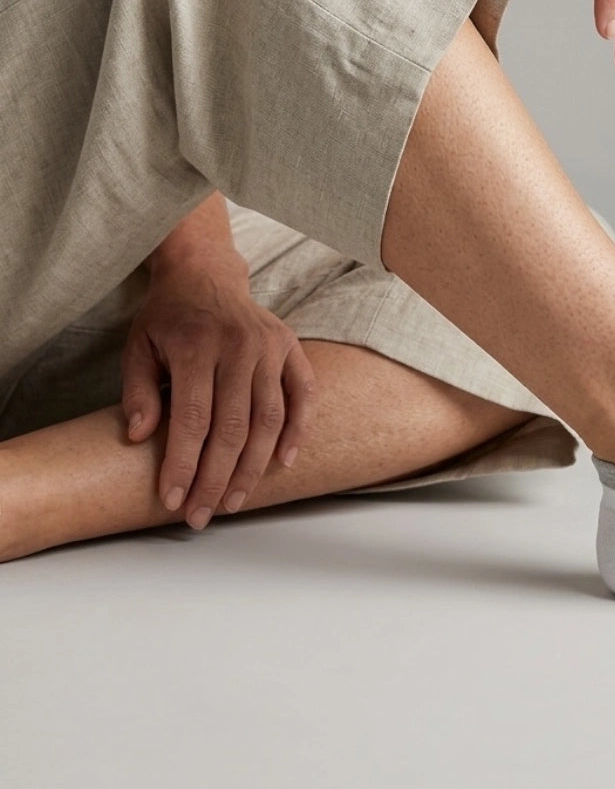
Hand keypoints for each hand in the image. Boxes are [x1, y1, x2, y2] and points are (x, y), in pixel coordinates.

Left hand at [120, 254, 317, 528]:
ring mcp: (269, 346)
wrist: (205, 274)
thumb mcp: (138, 347)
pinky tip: (284, 461)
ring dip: (254, 466)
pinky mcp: (290, 347)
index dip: (184, 464)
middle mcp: (237, 346)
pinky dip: (297, 429)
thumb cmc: (168, 317)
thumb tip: (141, 437)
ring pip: (268, 418)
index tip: (174, 500)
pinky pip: (303, 394)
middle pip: (232, 427)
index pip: (192, 419)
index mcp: (195, 346)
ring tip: (235, 500)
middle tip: (203, 514)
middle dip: (216, 477)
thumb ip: (138, 392)